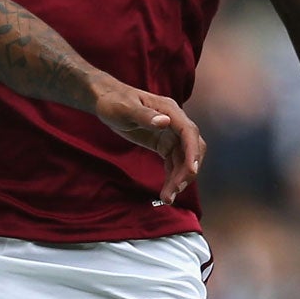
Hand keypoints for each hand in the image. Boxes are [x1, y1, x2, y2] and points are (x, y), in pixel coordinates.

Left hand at [93, 82, 205, 201]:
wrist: (106, 100)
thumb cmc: (114, 101)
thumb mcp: (125, 109)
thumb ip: (144, 116)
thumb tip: (165, 122)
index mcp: (170, 110)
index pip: (188, 132)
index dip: (193, 152)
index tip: (192, 171)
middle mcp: (175, 122)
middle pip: (191, 149)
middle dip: (186, 171)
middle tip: (174, 191)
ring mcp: (170, 134)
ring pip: (183, 159)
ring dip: (179, 178)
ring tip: (167, 198)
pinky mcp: (163, 143)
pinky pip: (173, 162)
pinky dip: (172, 176)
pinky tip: (166, 191)